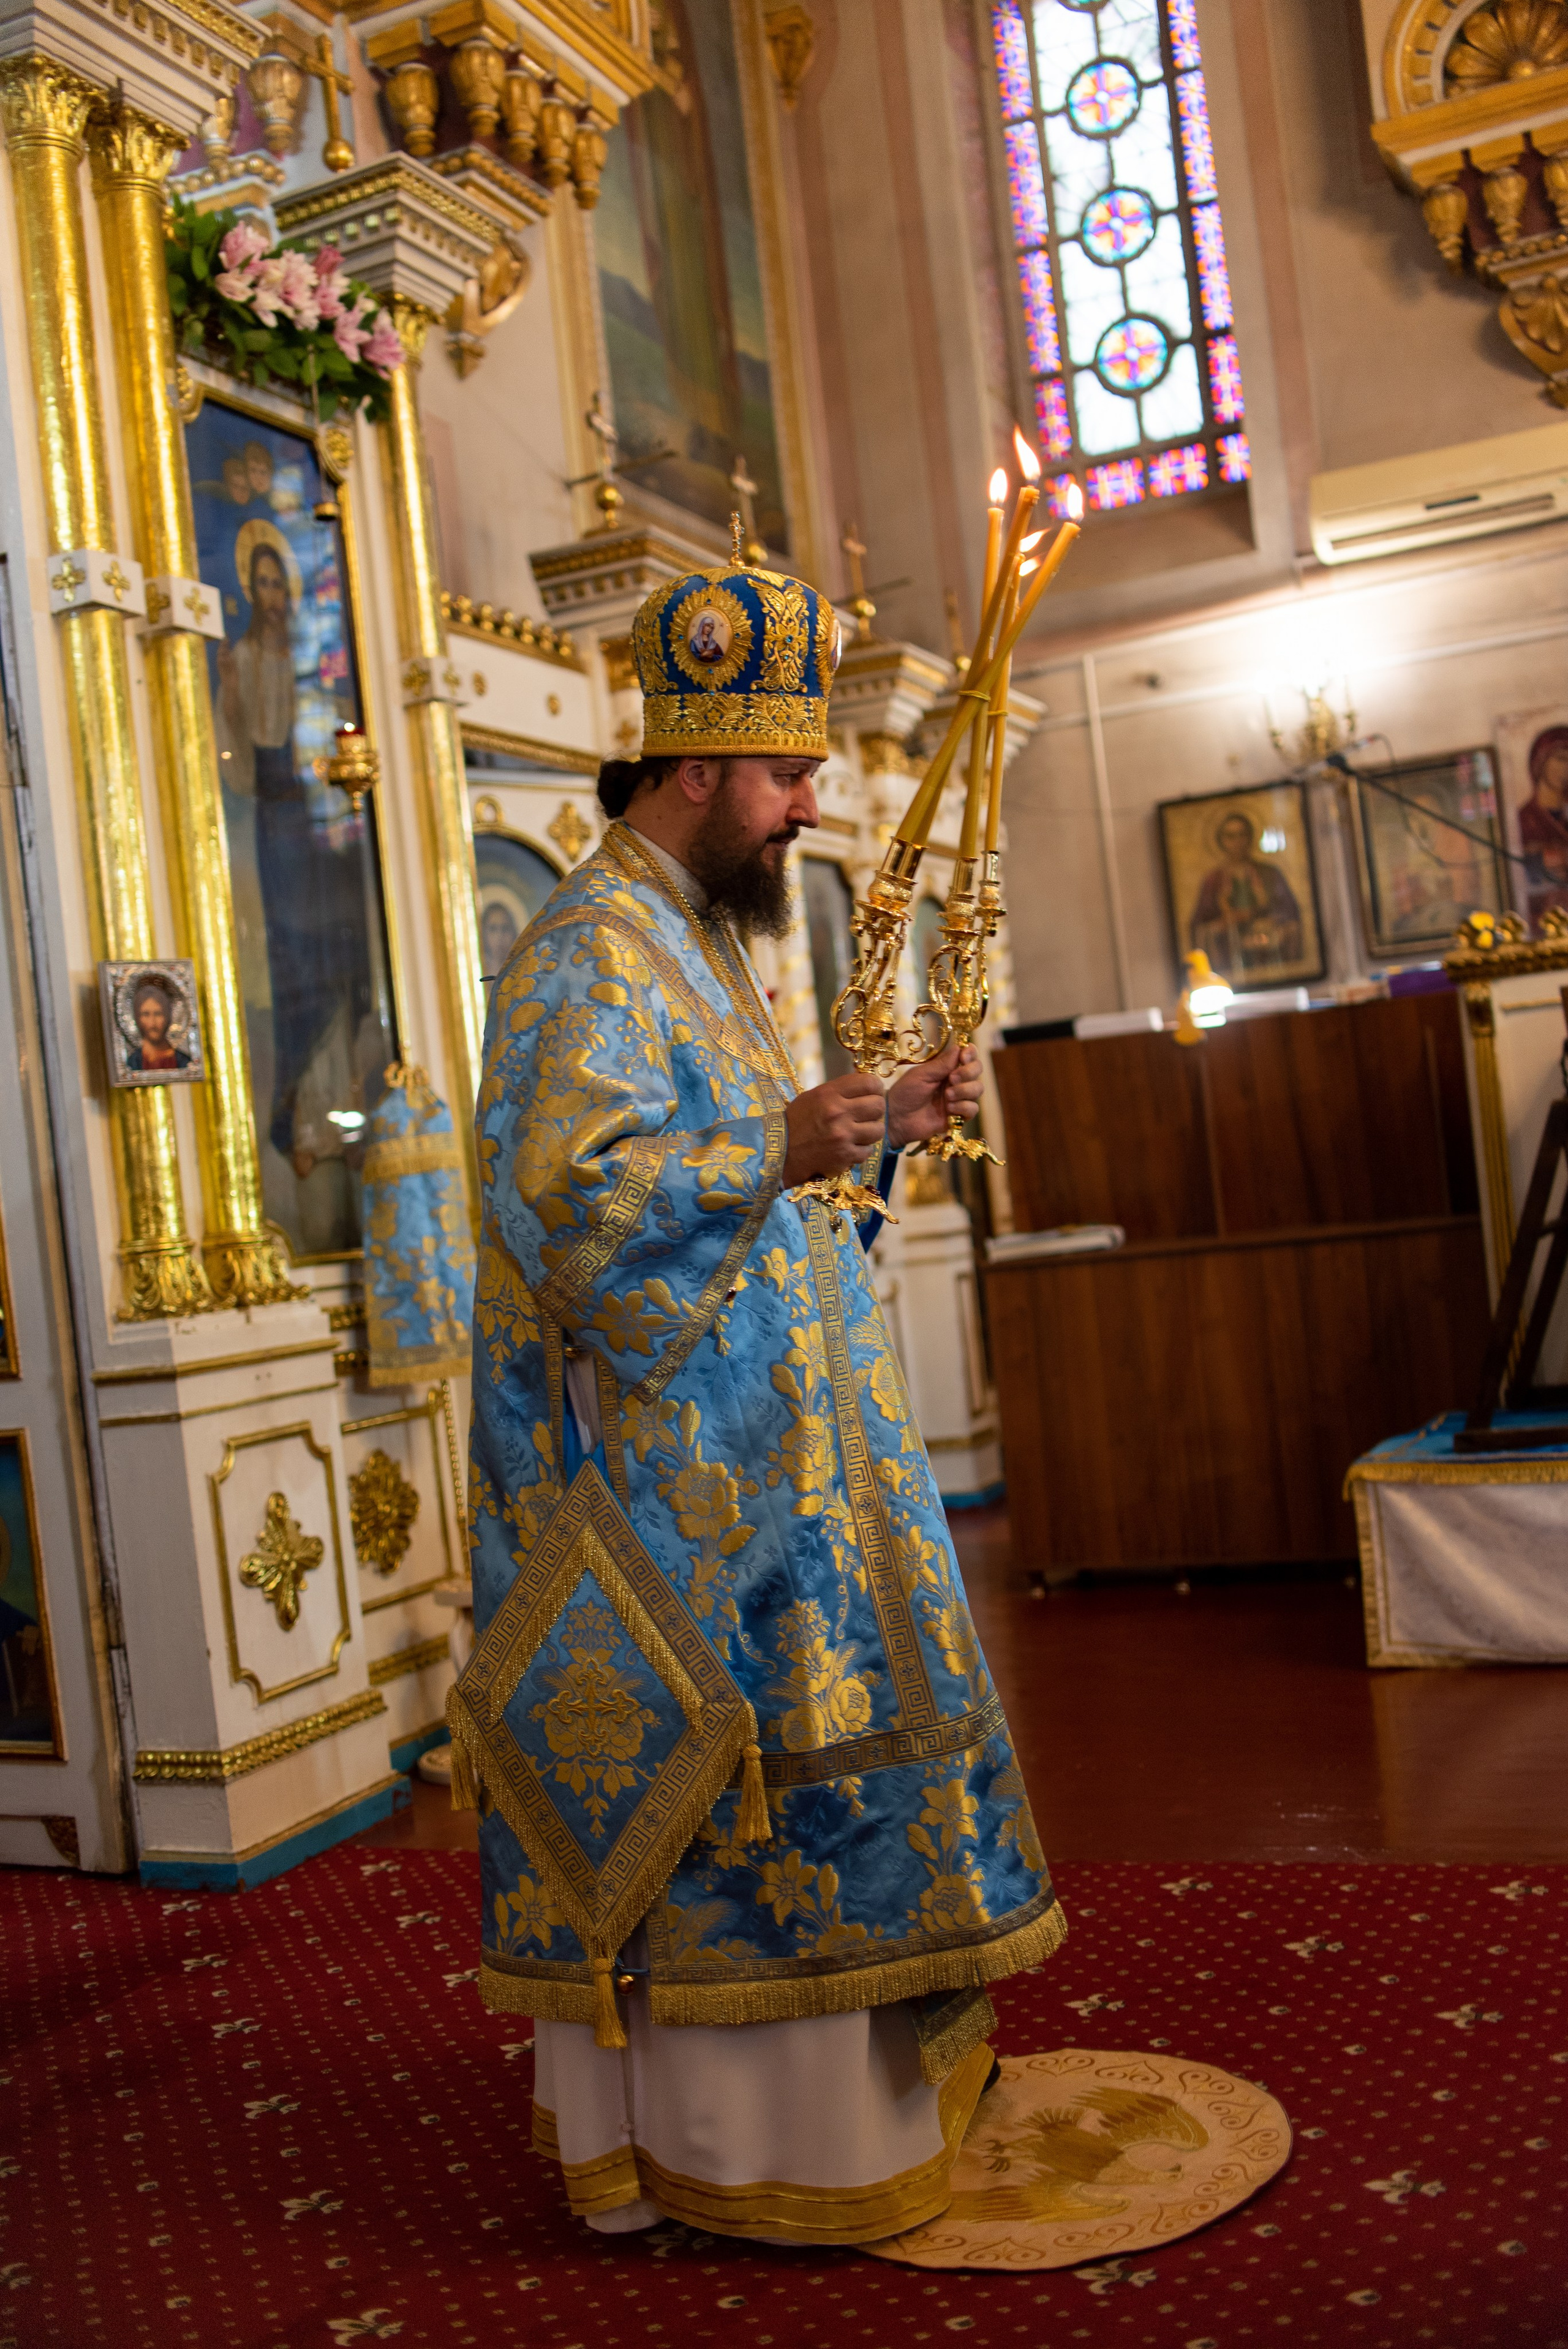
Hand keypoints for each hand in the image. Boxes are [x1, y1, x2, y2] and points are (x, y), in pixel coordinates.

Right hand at [782, 1072, 885, 1186]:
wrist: (781, 1151)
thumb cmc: (798, 1121)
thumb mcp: (814, 1097)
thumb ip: (840, 1091)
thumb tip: (867, 1086)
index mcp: (829, 1094)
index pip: (869, 1083)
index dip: (876, 1087)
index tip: (873, 1092)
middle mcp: (838, 1113)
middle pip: (878, 1106)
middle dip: (875, 1109)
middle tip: (867, 1114)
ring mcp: (843, 1136)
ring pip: (878, 1130)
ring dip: (871, 1131)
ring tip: (859, 1132)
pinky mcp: (845, 1156)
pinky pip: (868, 1150)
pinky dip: (861, 1149)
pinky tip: (850, 1146)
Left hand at [886, 1043, 982, 1151]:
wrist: (898, 1118)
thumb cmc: (905, 1093)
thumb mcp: (921, 1075)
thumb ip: (941, 1064)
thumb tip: (959, 1047)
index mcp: (946, 1068)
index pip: (968, 1055)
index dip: (971, 1054)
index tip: (963, 1057)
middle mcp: (955, 1081)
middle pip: (977, 1070)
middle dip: (968, 1072)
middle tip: (952, 1078)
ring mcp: (958, 1098)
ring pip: (978, 1089)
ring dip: (964, 1091)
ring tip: (947, 1096)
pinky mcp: (959, 1115)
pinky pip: (973, 1109)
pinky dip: (963, 1107)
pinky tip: (949, 1109)